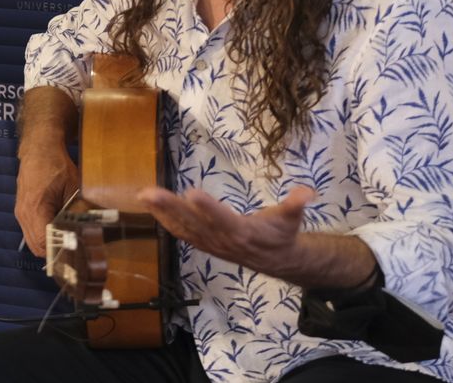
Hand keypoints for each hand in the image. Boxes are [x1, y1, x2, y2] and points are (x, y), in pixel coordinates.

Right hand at [14, 145, 79, 255]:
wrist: (39, 149)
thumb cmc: (56, 166)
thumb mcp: (73, 188)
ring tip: (66, 242)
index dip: (58, 250)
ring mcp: (20, 212)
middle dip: (54, 251)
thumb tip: (86, 231)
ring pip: (32, 241)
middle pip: (36, 246)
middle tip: (73, 251)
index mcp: (35, 207)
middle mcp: (24, 213)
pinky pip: (30, 232)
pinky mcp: (21, 210)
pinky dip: (42, 236)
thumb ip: (76, 212)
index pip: (43, 241)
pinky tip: (56, 231)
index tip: (73, 253)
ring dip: (47, 245)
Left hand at [138, 184, 313, 277]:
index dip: (207, 208)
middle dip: (171, 208)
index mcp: (242, 232)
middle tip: (150, 192)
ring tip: (143, 195)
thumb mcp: (291, 219)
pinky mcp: (203, 243)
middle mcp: (222, 239)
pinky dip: (164, 220)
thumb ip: (296, 205)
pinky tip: (150, 206)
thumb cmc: (281, 233)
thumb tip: (308, 192)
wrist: (276, 260)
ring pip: (182, 227)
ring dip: (162, 212)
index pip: (222, 219)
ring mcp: (210, 243)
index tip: (191, 193)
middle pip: (193, 223)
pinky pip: (180, 232)